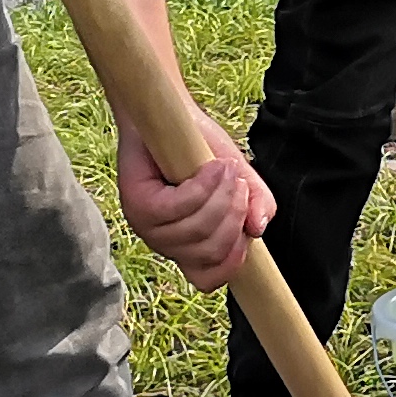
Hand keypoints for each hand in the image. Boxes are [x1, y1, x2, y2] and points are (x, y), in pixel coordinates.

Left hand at [119, 118, 274, 291]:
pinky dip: (203, 185)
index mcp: (189, 246)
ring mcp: (147, 226)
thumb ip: (257, 203)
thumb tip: (258, 228)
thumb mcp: (240, 178)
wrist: (172, 116)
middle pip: (209, 252)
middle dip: (235, 215)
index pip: (207, 280)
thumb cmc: (202, 150)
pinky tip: (213, 166)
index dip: (232, 263)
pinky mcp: (137, 204)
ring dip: (221, 195)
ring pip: (196, 229)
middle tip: (239, 184)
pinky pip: (179, 207)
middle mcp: (166, 242)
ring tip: (227, 168)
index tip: (248, 231)